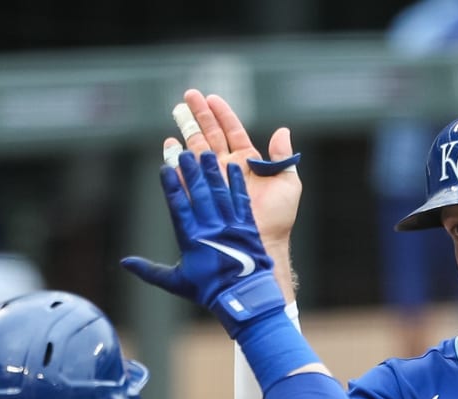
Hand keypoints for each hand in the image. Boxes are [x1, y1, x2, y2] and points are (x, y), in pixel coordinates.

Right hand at [121, 151, 283, 335]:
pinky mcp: (248, 228)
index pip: (178, 207)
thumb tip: (125, 262)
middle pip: (199, 194)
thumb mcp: (177, 283)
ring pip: (220, 193)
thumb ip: (150, 271)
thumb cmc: (209, 292)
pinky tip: (233, 167)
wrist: (244, 299)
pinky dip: (237, 183)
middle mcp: (211, 230)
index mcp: (192, 240)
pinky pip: (241, 201)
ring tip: (206, 153)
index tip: (165, 167)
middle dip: (191, 172)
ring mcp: (231, 227)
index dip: (171, 186)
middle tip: (185, 152)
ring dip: (212, 172)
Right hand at [168, 89, 300, 290]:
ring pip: (196, 148)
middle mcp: (228, 168)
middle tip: (188, 95)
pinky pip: (187, 172)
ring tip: (177, 112)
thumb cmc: (278, 219)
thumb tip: (283, 131)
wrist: (263, 243)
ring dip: (186, 129)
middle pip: (210, 135)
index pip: (232, 131)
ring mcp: (213, 180)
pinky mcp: (202, 193)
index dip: (222, 114)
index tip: (212, 98)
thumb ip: (284, 157)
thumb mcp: (288, 184)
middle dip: (199, 114)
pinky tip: (170, 144)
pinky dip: (177, 158)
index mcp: (247, 162)